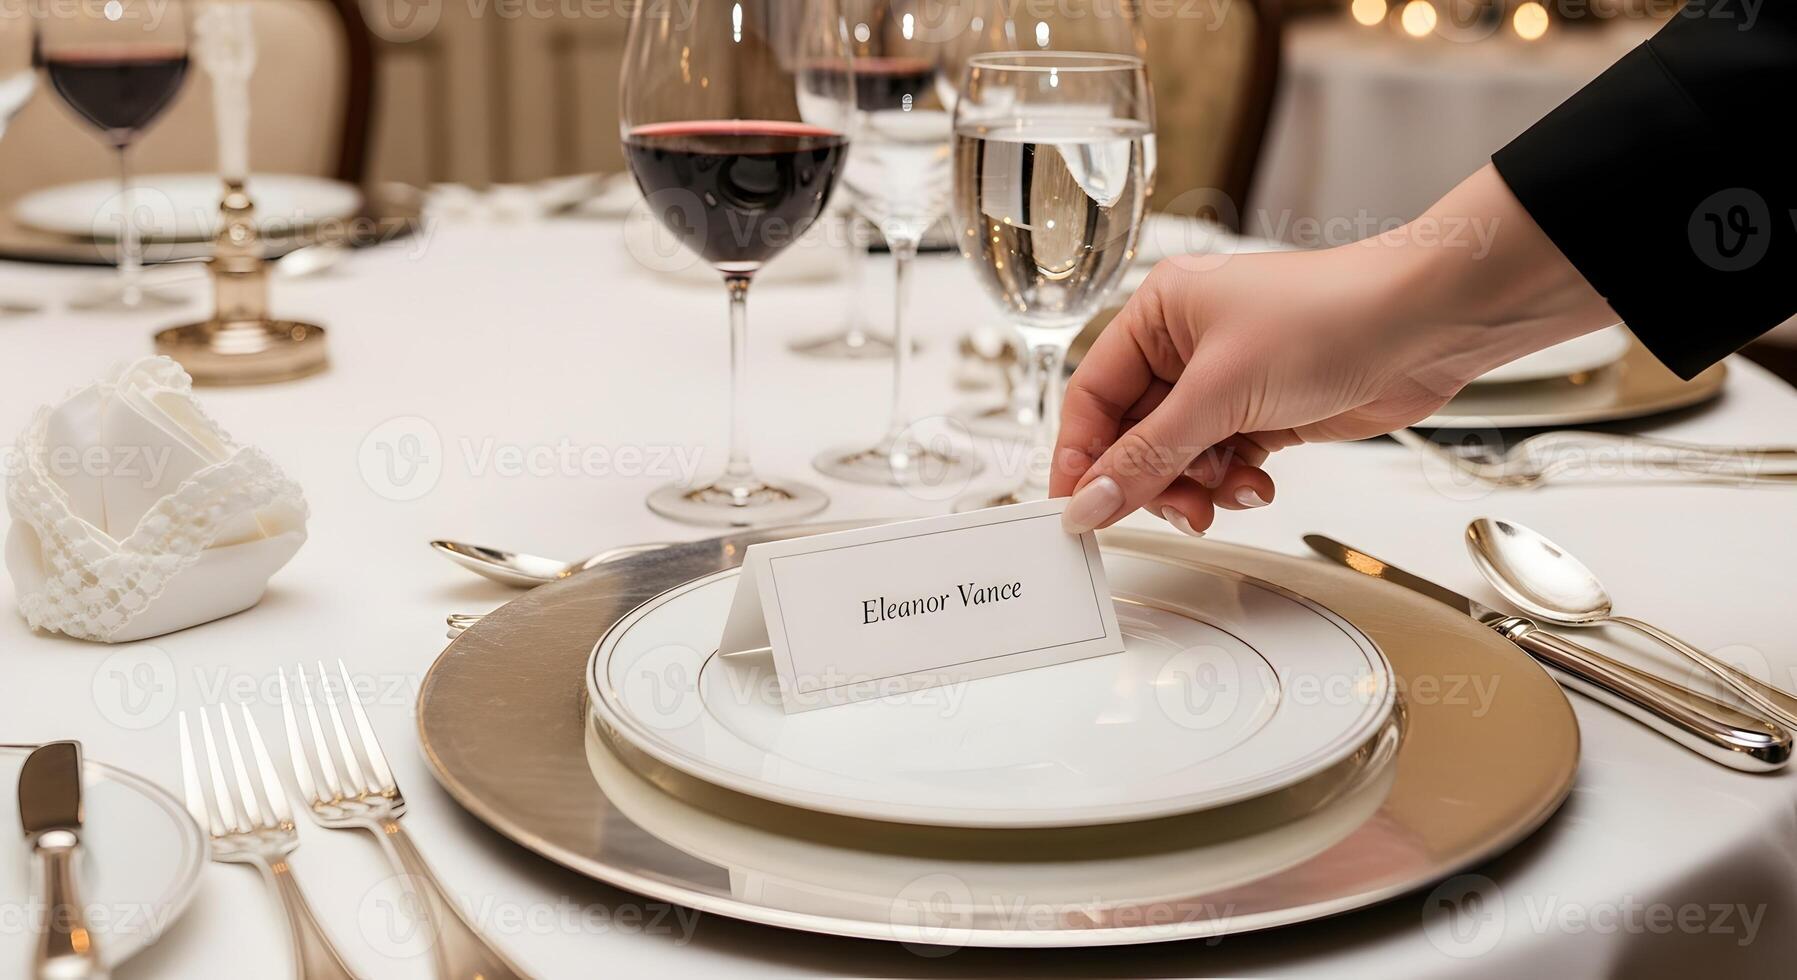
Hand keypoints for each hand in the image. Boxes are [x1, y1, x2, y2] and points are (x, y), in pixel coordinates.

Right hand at [1054, 166, 1616, 532]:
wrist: (1426, 325)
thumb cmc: (1329, 317)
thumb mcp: (1220, 393)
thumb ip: (1148, 457)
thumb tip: (1090, 501)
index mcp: (1158, 313)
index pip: (1092, 394)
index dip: (1080, 455)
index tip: (1075, 509)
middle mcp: (1186, 346)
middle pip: (1133, 435)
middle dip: (1150, 479)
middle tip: (1173, 511)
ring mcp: (1227, 382)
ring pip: (1177, 458)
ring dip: (1197, 486)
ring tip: (1228, 493)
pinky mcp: (1264, 413)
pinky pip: (1221, 464)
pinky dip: (1232, 483)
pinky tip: (1257, 484)